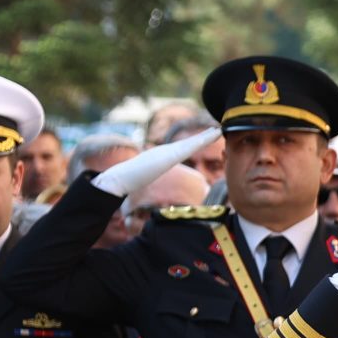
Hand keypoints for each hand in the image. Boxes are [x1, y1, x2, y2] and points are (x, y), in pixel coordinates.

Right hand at [92, 128, 219, 198]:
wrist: (118, 179)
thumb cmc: (124, 185)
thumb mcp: (136, 187)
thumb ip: (137, 191)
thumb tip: (127, 208)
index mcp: (157, 157)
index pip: (178, 150)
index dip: (190, 145)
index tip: (200, 140)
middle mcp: (163, 152)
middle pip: (186, 144)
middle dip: (200, 137)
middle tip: (215, 130)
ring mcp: (166, 152)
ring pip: (191, 142)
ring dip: (205, 136)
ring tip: (218, 129)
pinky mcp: (171, 155)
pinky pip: (192, 146)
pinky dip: (204, 139)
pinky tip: (215, 134)